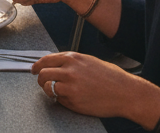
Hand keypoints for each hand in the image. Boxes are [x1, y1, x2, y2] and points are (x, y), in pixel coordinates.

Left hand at [32, 52, 157, 120]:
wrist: (125, 92)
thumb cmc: (111, 77)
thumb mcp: (88, 61)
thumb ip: (72, 62)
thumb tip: (57, 65)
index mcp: (72, 58)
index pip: (46, 60)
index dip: (37, 65)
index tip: (33, 69)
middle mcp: (69, 70)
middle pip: (43, 73)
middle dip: (40, 79)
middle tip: (41, 83)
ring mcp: (71, 86)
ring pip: (49, 87)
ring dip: (49, 91)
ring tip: (55, 92)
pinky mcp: (74, 101)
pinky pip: (60, 100)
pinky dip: (62, 100)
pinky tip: (70, 99)